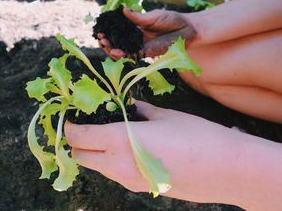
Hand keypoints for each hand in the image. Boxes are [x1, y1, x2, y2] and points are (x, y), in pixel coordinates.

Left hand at [64, 100, 253, 205]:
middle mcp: (118, 165)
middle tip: (87, 127)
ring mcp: (129, 181)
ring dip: (94, 153)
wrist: (225, 170)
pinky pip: (114, 175)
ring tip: (107, 136)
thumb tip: (129, 106)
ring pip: (97, 168)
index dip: (70, 127)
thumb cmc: (195, 135)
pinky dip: (110, 162)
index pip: (79, 137)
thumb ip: (139, 110)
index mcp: (119, 141)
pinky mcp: (141, 189)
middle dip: (77, 142)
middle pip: (81, 157)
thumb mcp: (164, 115)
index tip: (72, 118)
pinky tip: (128, 149)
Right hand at [98, 8, 196, 59]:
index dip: (109, 31)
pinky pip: (133, 56)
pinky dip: (124, 55)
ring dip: (112, 50)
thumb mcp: (154, 16)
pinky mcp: (147, 53)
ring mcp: (140, 46)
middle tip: (101, 39)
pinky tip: (117, 53)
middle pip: (117, 42)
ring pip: (122, 51)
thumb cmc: (173, 20)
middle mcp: (136, 38)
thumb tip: (123, 10)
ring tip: (105, 45)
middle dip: (107, 42)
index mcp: (136, 27)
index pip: (118, 30)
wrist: (188, 30)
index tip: (100, 29)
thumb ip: (138, 17)